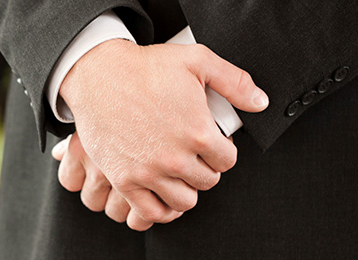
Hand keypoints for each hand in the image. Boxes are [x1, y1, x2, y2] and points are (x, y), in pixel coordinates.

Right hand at [59, 39, 267, 229]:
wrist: (98, 75)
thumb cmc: (144, 67)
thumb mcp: (197, 60)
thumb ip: (234, 82)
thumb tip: (260, 103)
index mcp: (198, 132)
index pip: (227, 161)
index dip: (221, 151)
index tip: (210, 144)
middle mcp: (175, 157)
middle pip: (207, 182)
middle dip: (204, 168)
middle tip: (192, 155)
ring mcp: (149, 172)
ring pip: (184, 201)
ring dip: (184, 188)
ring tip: (178, 173)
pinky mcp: (124, 179)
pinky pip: (151, 212)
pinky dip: (161, 208)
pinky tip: (162, 193)